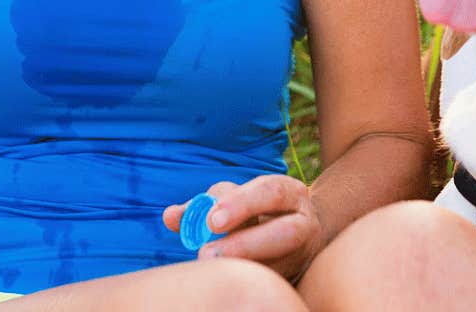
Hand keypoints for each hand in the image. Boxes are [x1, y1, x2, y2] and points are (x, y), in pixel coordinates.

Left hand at [163, 174, 324, 282]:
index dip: (241, 204)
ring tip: (212, 270)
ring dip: (245, 267)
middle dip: (245, 244)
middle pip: (285, 232)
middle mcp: (305, 223)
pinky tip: (226, 282)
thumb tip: (170, 216)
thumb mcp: (234, 201)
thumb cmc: (255, 212)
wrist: (300, 236)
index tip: (211, 221)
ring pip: (282, 264)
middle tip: (205, 255)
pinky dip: (250, 281)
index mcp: (290, 193)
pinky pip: (275, 282)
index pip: (270, 191)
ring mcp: (304, 255)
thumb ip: (203, 206)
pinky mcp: (297, 277)